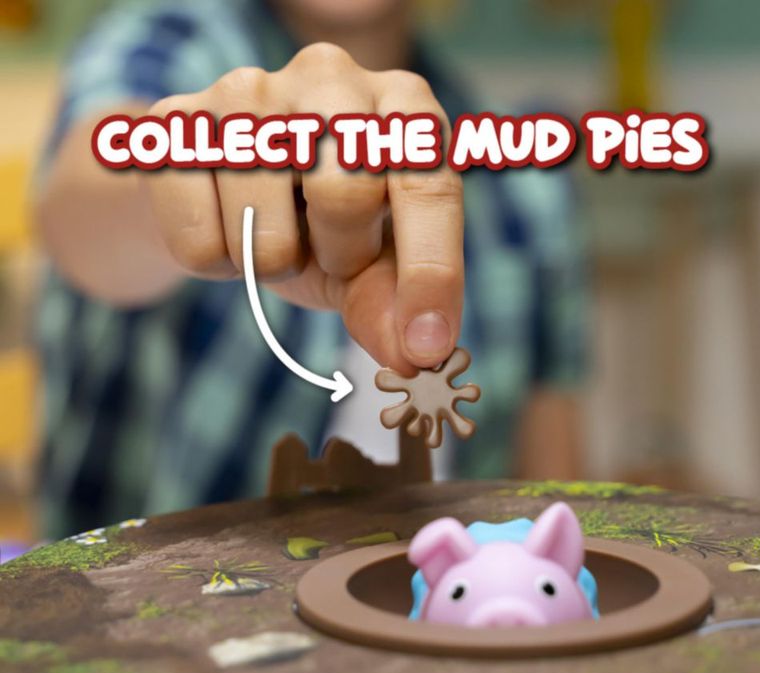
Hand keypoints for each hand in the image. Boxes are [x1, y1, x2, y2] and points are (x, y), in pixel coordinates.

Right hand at [144, 43, 462, 372]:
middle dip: (342, 254)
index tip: (426, 347)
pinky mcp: (177, 125)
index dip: (431, 273)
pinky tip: (224, 226)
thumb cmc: (321, 223)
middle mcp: (330, 75)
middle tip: (331, 248)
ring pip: (266, 232)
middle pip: (345, 195)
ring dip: (275, 264)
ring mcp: (247, 90)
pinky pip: (199, 244)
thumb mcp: (371, 262)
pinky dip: (218, 265)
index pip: (427, 185)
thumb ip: (395, 302)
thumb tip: (414, 357)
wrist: (225, 187)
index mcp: (402, 106)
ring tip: (276, 231)